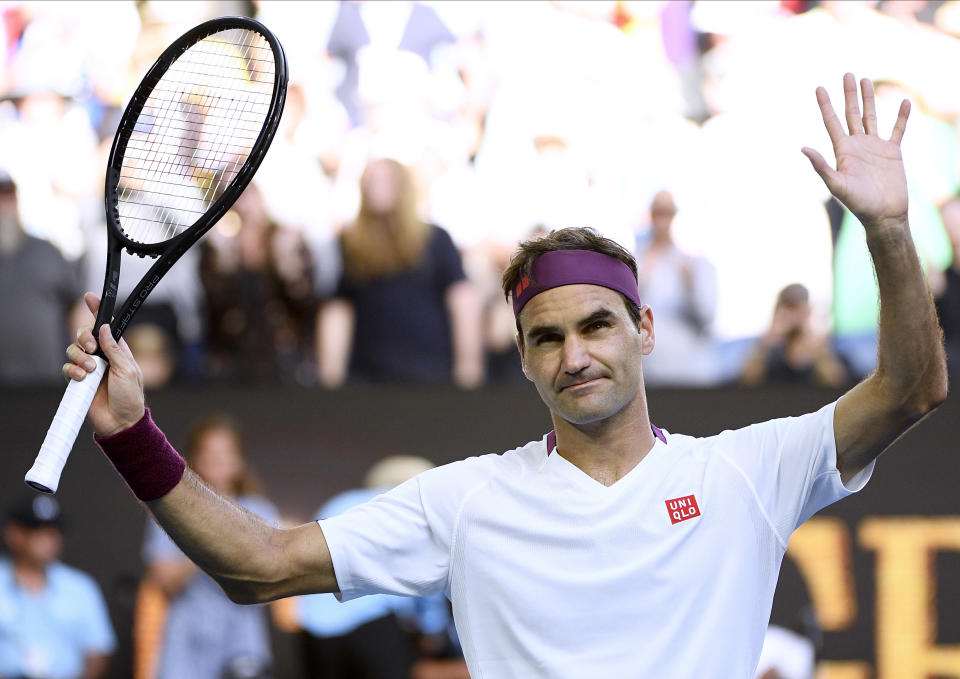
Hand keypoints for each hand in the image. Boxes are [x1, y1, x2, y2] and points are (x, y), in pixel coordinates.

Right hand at [63, 292, 145, 435]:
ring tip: (91, 370)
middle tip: (92, 349)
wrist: (120, 422)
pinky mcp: (79, 380)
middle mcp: (102, 357)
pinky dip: (73, 370)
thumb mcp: (127, 370)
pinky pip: (68, 368)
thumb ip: (114, 349)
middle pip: (85, 336)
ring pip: (73, 350)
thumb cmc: (130, 397)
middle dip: (84, 338)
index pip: (106, 327)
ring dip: (80, 357)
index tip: (90, 297)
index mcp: (118, 351)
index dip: (98, 312)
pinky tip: (83, 378)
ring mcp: (89, 368)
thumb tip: (105, 328)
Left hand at [802, 73, 909, 231]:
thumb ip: (821, 166)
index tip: (819, 87)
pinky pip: (897, 130)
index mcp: (843, 150)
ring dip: (869, 99)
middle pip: (851, 114)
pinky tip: (903, 102)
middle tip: (847, 74)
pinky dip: (901, 117)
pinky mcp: (893, 152)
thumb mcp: (836, 185)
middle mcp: (858, 145)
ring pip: (871, 117)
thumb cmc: (858, 203)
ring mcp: (875, 147)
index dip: (825, 104)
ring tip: (866, 80)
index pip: (831, 122)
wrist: (883, 215)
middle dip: (849, 94)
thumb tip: (802, 148)